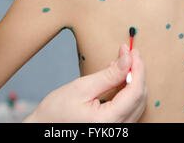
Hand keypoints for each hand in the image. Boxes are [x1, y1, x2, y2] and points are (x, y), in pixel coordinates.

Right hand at [24, 44, 146, 122]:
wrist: (44, 129)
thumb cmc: (55, 112)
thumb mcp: (81, 88)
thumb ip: (108, 75)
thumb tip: (128, 59)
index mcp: (110, 121)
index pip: (135, 91)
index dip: (137, 68)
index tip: (133, 51)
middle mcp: (118, 129)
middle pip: (139, 98)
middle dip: (136, 73)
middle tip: (128, 53)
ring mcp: (118, 131)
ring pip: (137, 103)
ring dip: (133, 82)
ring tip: (121, 64)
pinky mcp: (115, 129)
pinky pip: (130, 109)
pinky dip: (127, 92)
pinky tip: (118, 79)